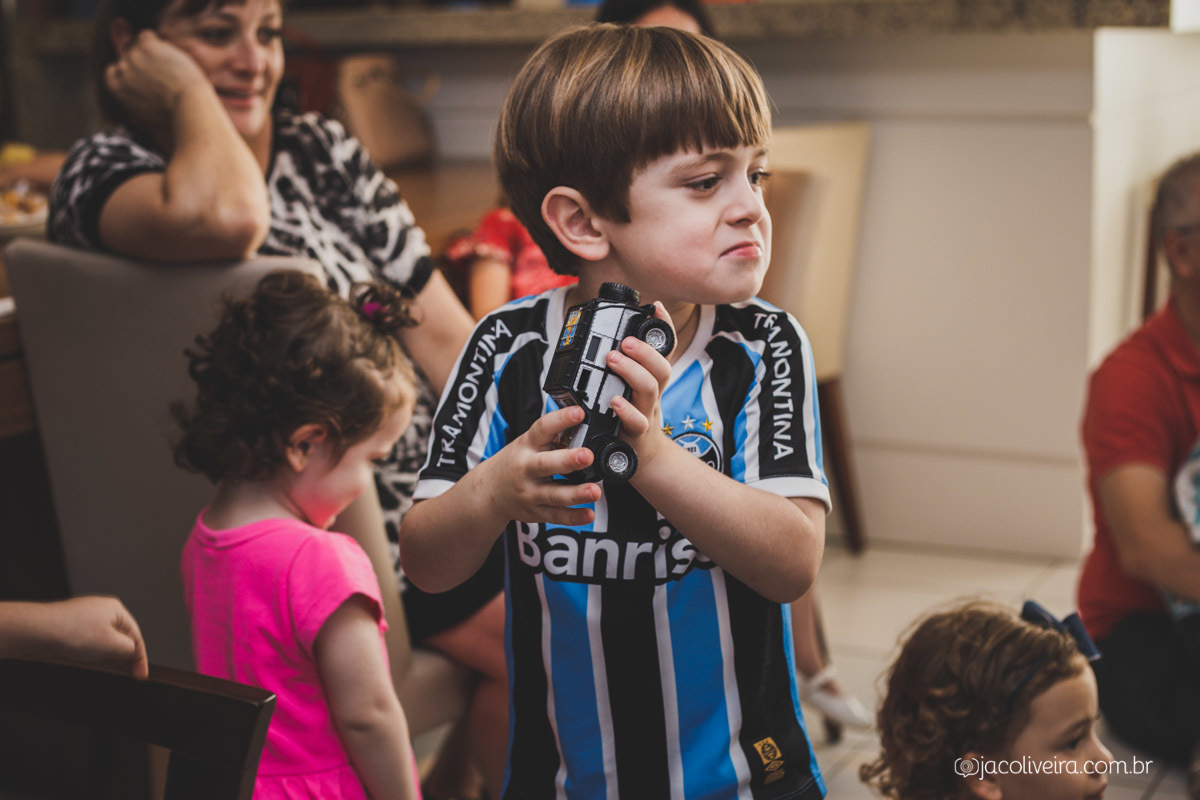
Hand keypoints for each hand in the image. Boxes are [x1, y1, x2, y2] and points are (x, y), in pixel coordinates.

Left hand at [39, 597, 149, 678]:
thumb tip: (131, 653)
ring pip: (102, 641)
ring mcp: (84, 617)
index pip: (136, 636)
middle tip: (118, 669)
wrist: (38, 630)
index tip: (141, 675)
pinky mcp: (70, 626)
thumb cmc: (73, 632)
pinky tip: (78, 656)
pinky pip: (86, 641)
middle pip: (120, 638)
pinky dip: (86, 651)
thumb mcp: (113, 644)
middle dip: (118, 655)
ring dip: (100, 654)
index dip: (140, 658)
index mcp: (116, 609)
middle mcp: (101, 610)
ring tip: (89, 659)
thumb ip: (129, 650)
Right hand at [105, 30, 210, 130]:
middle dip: (145, 66)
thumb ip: (134, 108)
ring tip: (171, 71)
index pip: (115, 71)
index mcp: (115, 88)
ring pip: (139, 47)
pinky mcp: (147, 47)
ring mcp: (133, 57)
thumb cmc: (174, 120)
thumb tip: (132, 116)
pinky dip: (157, 44)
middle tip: (165, 78)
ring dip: (154, 56)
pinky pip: (146, 36)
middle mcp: (121, 71)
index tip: (147, 81)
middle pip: (130, 59)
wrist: (189, 108)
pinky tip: (171, 57)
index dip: (133, 75)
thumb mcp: (145, 120)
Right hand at [487, 406, 600, 524]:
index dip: (561, 420)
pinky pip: (556, 515)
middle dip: (567, 460)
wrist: (489, 491)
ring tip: (594, 491)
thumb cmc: (515, 462)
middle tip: (587, 455)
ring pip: (554, 494)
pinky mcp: (535, 512)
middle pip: (546, 464)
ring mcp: (530, 493)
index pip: (543, 428)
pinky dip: (573, 517)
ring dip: (576, 493)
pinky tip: (588, 514)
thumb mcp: (527, 443)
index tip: (579, 413)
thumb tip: (583, 419)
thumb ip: (552, 435)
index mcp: (527, 446)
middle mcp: (526, 469)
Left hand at [606, 302, 674, 469]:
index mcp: (651, 378)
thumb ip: (622, 364)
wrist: (640, 454)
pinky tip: (615, 402)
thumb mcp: (629, 386)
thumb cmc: (630, 415)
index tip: (656, 306)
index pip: (664, 349)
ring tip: (612, 360)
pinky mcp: (637, 433)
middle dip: (645, 351)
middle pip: (662, 368)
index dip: (664, 328)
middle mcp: (653, 393)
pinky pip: (637, 422)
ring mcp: (647, 412)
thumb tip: (605, 334)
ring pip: (650, 389)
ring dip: (632, 371)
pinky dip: (626, 410)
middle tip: (625, 341)